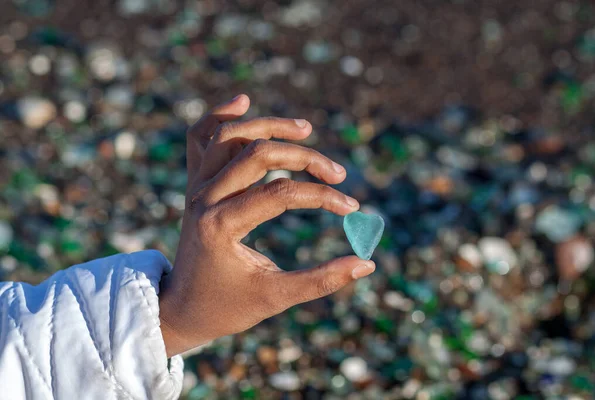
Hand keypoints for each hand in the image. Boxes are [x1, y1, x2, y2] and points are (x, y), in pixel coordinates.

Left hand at [158, 95, 375, 356]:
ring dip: (270, 126)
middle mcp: (203, 198)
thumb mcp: (275, 298)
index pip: (281, 193)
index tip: (351, 207)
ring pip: (230, 134)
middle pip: (259, 153)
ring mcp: (195, 187)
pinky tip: (244, 102)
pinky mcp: (193, 183)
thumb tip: (367, 265)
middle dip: (305, 158)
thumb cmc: (227, 307)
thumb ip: (321, 281)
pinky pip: (200, 137)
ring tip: (306, 130)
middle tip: (337, 174)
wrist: (180, 307)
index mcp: (221, 226)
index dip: (322, 196)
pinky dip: (220, 116)